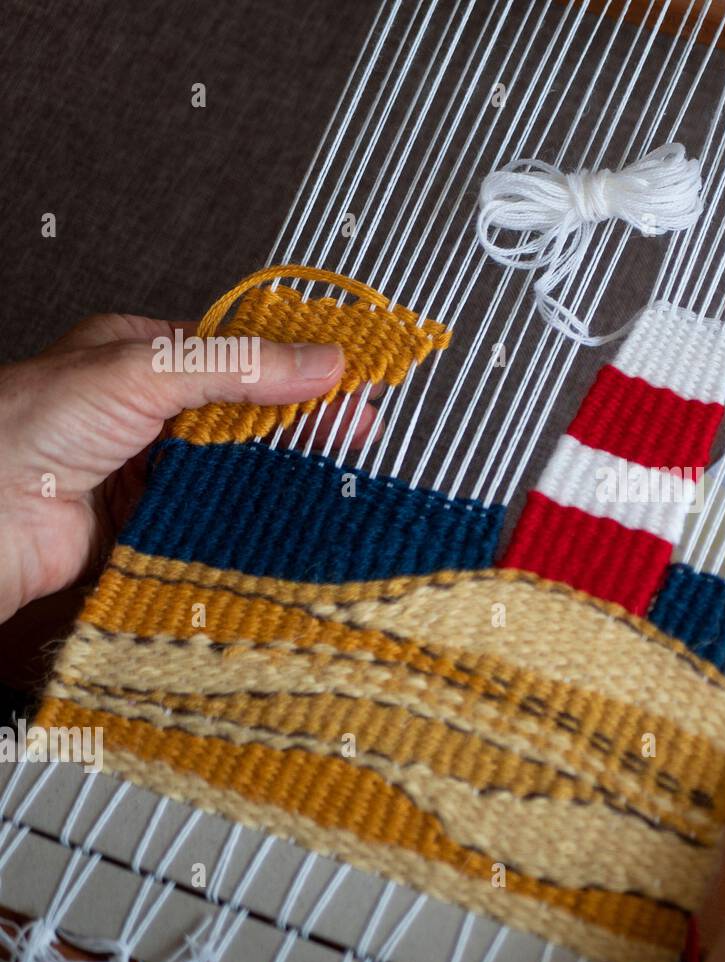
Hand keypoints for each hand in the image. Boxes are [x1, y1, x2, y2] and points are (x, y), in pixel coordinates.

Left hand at [0, 314, 364, 624]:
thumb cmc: (28, 426)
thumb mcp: (142, 371)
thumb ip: (236, 366)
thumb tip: (322, 360)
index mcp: (142, 351)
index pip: (240, 350)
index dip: (299, 361)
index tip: (353, 375)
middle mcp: (149, 408)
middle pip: (247, 409)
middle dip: (306, 418)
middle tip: (362, 429)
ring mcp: (152, 466)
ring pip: (239, 463)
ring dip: (286, 467)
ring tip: (342, 471)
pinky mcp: (153, 520)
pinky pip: (219, 513)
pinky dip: (257, 513)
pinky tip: (295, 511)